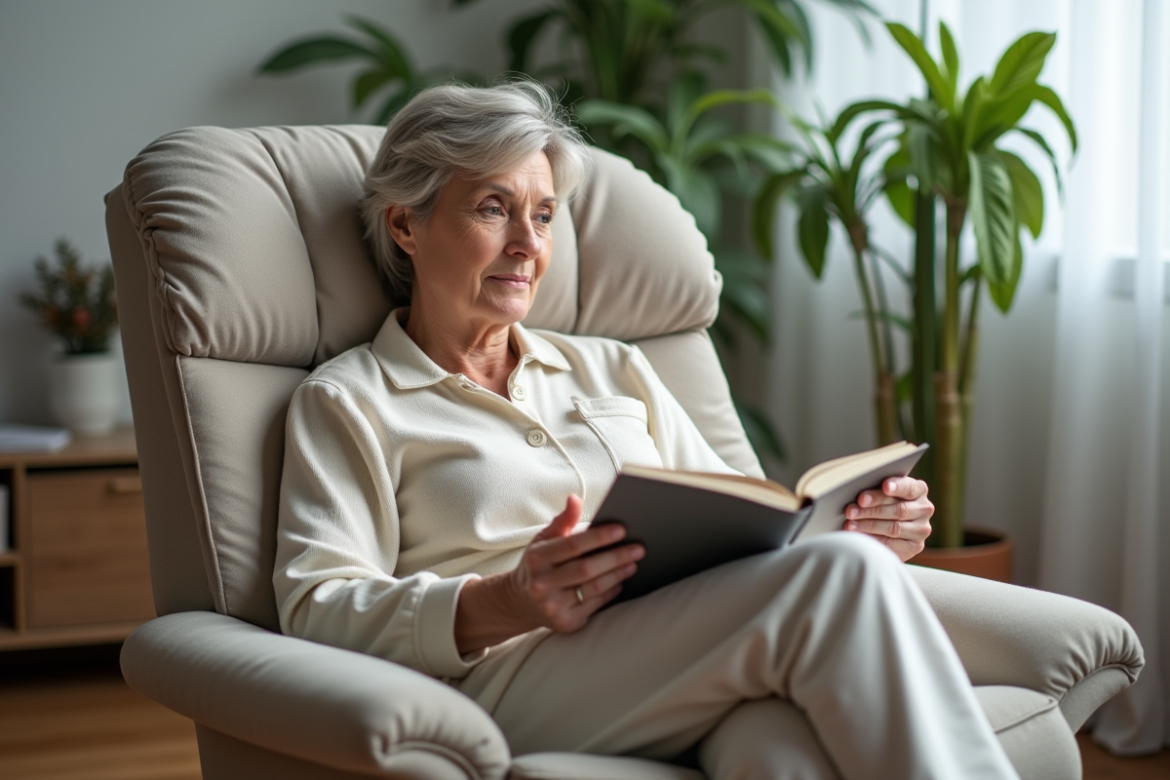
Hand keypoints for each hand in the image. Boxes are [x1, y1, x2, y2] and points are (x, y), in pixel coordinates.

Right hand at [508, 494, 642, 631]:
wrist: (520, 602)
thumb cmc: (538, 565)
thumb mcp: (542, 540)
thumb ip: (562, 521)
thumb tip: (575, 499)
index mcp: (536, 558)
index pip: (572, 545)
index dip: (598, 537)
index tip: (622, 529)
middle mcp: (542, 583)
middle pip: (586, 569)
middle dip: (615, 557)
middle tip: (638, 548)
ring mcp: (553, 605)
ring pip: (594, 588)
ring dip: (618, 574)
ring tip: (633, 563)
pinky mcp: (565, 622)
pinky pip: (595, 605)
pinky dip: (611, 592)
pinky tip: (621, 581)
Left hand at [843, 477, 932, 561]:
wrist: (888, 526)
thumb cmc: (880, 502)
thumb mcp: (880, 492)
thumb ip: (876, 490)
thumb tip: (859, 496)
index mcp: (919, 489)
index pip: (909, 487)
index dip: (897, 486)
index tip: (884, 486)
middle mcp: (924, 508)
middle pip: (898, 509)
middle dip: (872, 509)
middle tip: (851, 510)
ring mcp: (921, 529)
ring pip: (894, 528)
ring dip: (868, 526)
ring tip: (849, 524)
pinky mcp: (915, 546)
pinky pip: (892, 544)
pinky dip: (873, 540)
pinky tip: (859, 537)